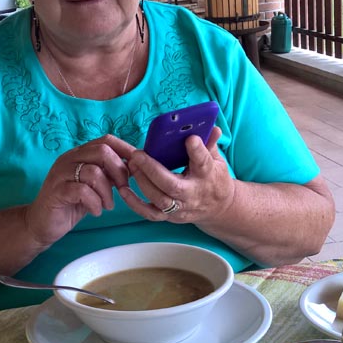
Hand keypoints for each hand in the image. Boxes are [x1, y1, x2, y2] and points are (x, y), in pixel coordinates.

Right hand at [23, 135, 134, 245]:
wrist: (41, 224)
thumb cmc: (71, 204)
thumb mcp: (94, 186)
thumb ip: (109, 174)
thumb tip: (133, 166)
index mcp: (79, 154)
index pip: (106, 140)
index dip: (126, 150)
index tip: (138, 166)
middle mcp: (69, 159)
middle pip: (102, 151)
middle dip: (119, 171)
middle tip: (123, 190)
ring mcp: (61, 174)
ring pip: (94, 172)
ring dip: (107, 192)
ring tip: (107, 205)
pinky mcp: (57, 191)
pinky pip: (82, 191)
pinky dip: (95, 203)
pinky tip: (95, 211)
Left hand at [120, 126, 234, 222]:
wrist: (219, 208)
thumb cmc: (214, 178)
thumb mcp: (217, 160)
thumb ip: (210, 143)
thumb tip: (212, 126)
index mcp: (208, 175)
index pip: (203, 163)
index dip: (197, 151)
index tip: (190, 138)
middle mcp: (193, 194)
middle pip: (173, 186)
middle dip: (153, 170)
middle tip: (137, 155)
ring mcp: (181, 207)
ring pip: (160, 200)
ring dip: (143, 182)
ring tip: (131, 164)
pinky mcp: (170, 216)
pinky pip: (150, 213)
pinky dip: (135, 203)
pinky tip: (123, 189)